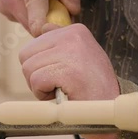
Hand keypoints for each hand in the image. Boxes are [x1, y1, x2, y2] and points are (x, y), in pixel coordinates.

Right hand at [0, 0, 80, 36]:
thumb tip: (73, 11)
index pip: (35, 6)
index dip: (46, 26)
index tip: (59, 35)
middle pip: (35, 24)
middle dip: (53, 23)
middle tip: (63, 9)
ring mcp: (5, 6)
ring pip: (31, 27)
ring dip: (44, 21)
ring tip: (48, 2)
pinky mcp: (4, 12)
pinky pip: (26, 23)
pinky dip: (36, 19)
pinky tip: (37, 4)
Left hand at [19, 24, 119, 138]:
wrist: (112, 111)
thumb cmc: (92, 87)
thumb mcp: (78, 56)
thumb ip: (59, 42)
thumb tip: (43, 27)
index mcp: (75, 30)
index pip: (34, 44)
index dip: (41, 66)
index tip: (62, 74)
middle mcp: (72, 36)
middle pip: (26, 56)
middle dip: (36, 75)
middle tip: (59, 85)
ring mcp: (70, 52)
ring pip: (28, 69)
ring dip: (40, 87)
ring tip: (63, 89)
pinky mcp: (68, 71)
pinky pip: (36, 81)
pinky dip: (43, 94)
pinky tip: (63, 95)